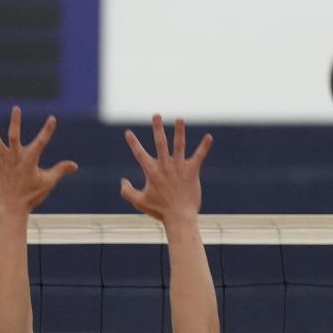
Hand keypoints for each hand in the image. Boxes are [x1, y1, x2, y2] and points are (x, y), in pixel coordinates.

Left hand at [0, 107, 77, 213]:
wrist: (11, 208)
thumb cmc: (31, 196)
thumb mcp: (48, 182)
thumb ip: (60, 170)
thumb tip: (74, 165)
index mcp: (29, 159)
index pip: (41, 141)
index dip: (47, 129)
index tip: (52, 118)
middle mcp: (14, 156)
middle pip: (13, 134)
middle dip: (15, 121)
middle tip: (16, 108)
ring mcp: (0, 160)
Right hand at [120, 116, 212, 230]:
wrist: (179, 217)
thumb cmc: (159, 211)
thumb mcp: (139, 202)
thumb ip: (127, 191)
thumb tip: (122, 181)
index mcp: (152, 171)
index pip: (139, 153)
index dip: (133, 143)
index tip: (128, 132)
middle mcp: (165, 166)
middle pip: (160, 142)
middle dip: (157, 128)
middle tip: (156, 115)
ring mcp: (179, 167)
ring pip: (179, 145)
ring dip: (179, 131)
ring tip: (180, 118)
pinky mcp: (192, 172)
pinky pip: (199, 156)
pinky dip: (204, 146)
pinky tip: (209, 137)